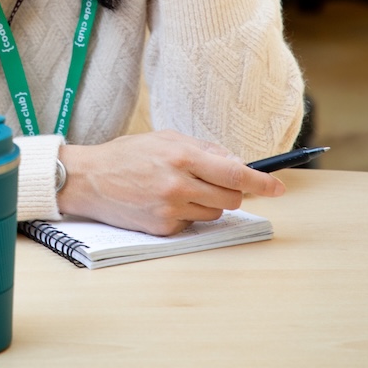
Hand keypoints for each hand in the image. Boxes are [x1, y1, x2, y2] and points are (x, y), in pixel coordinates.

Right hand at [57, 130, 284, 235]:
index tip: (279, 187)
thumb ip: (203, 149)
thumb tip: (237, 164)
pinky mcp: (161, 228)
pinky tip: (163, 202)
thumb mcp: (165, 139)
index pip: (234, 174)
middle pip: (231, 199)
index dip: (261, 183)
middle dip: (232, 193)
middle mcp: (177, 185)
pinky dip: (186, 215)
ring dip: (208, 204)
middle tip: (214, 183)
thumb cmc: (127, 155)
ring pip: (214, 214)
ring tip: (181, 190)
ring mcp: (169, 210)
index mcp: (181, 156)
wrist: (88, 179)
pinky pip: (192, 225)